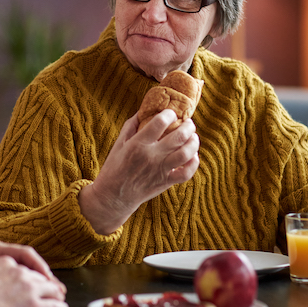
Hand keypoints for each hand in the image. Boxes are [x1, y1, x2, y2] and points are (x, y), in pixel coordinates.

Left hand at [0, 241, 61, 288]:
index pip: (24, 254)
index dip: (39, 266)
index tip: (48, 280)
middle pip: (29, 262)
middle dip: (45, 277)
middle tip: (59, 290)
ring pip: (26, 270)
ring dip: (40, 282)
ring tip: (54, 293)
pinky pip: (19, 278)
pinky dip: (30, 286)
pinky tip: (37, 296)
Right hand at [0, 255, 68, 306]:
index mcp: (5, 262)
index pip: (24, 268)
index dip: (31, 276)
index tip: (33, 281)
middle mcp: (20, 273)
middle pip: (40, 278)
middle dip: (47, 285)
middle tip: (54, 290)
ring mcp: (28, 289)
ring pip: (50, 290)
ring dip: (56, 295)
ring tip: (60, 299)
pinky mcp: (33, 306)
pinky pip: (53, 306)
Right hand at [79, 110, 199, 233]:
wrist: (114, 196)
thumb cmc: (114, 167)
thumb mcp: (119, 143)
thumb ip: (131, 125)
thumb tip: (144, 109)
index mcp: (137, 144)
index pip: (160, 122)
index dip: (169, 114)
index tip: (171, 113)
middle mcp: (151, 157)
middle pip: (178, 137)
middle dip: (188, 126)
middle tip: (188, 123)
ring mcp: (160, 170)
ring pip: (186, 154)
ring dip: (194, 142)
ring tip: (193, 137)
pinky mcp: (166, 182)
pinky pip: (186, 173)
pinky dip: (194, 163)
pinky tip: (193, 156)